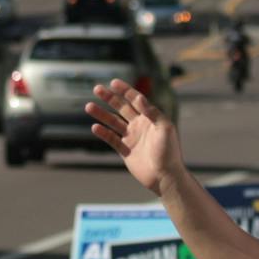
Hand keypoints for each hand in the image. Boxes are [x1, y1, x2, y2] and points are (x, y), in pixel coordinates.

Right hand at [85, 78, 183, 196]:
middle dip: (109, 98)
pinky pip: (111, 139)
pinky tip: (95, 127)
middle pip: (122, 108)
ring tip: (89, 106)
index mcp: (150, 118)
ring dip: (101, 114)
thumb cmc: (169, 152)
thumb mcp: (164, 128)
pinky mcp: (125, 150)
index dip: (125, 90)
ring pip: (113, 122)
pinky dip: (103, 133)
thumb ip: (152, 112)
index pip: (135, 100)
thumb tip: (138, 97)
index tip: (113, 83)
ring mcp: (132, 137)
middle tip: (96, 89)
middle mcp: (140, 125)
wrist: (164, 176)